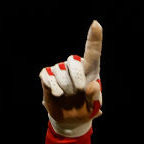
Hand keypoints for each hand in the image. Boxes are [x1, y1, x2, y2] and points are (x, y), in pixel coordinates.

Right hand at [39, 20, 102, 136]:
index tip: (96, 24)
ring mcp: (60, 68)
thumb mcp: (93, 108)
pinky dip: (52, 86)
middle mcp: (75, 66)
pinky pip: (47, 75)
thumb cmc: (84, 110)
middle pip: (74, 62)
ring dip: (65, 89)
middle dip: (76, 80)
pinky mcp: (47, 74)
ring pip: (60, 72)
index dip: (94, 38)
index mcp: (90, 70)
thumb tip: (93, 85)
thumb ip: (95, 98)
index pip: (93, 52)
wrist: (68, 119)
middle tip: (78, 92)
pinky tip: (57, 94)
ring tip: (67, 95)